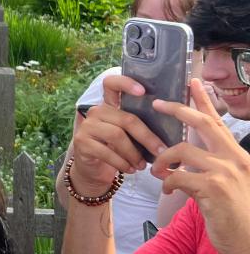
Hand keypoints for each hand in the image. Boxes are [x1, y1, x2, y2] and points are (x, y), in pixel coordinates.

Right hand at [68, 75, 166, 195]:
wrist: (93, 169)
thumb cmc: (117, 150)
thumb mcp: (128, 135)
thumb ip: (140, 125)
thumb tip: (172, 127)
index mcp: (109, 105)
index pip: (112, 84)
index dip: (126, 83)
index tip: (143, 91)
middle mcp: (96, 111)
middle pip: (126, 119)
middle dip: (147, 137)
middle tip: (161, 152)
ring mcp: (87, 126)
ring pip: (117, 136)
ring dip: (134, 154)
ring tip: (142, 165)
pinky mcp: (81, 142)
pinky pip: (106, 152)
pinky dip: (122, 163)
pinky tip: (130, 169)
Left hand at [151, 79, 249, 253]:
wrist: (249, 243)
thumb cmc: (238, 215)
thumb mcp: (231, 184)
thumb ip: (213, 166)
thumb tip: (186, 156)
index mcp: (238, 156)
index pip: (218, 123)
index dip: (204, 101)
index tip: (193, 82)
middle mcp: (234, 159)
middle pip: (202, 124)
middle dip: (179, 109)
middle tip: (158, 103)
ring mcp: (225, 173)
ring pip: (182, 151)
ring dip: (163, 158)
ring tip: (157, 170)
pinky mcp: (213, 189)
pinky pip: (178, 176)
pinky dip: (167, 181)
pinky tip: (166, 189)